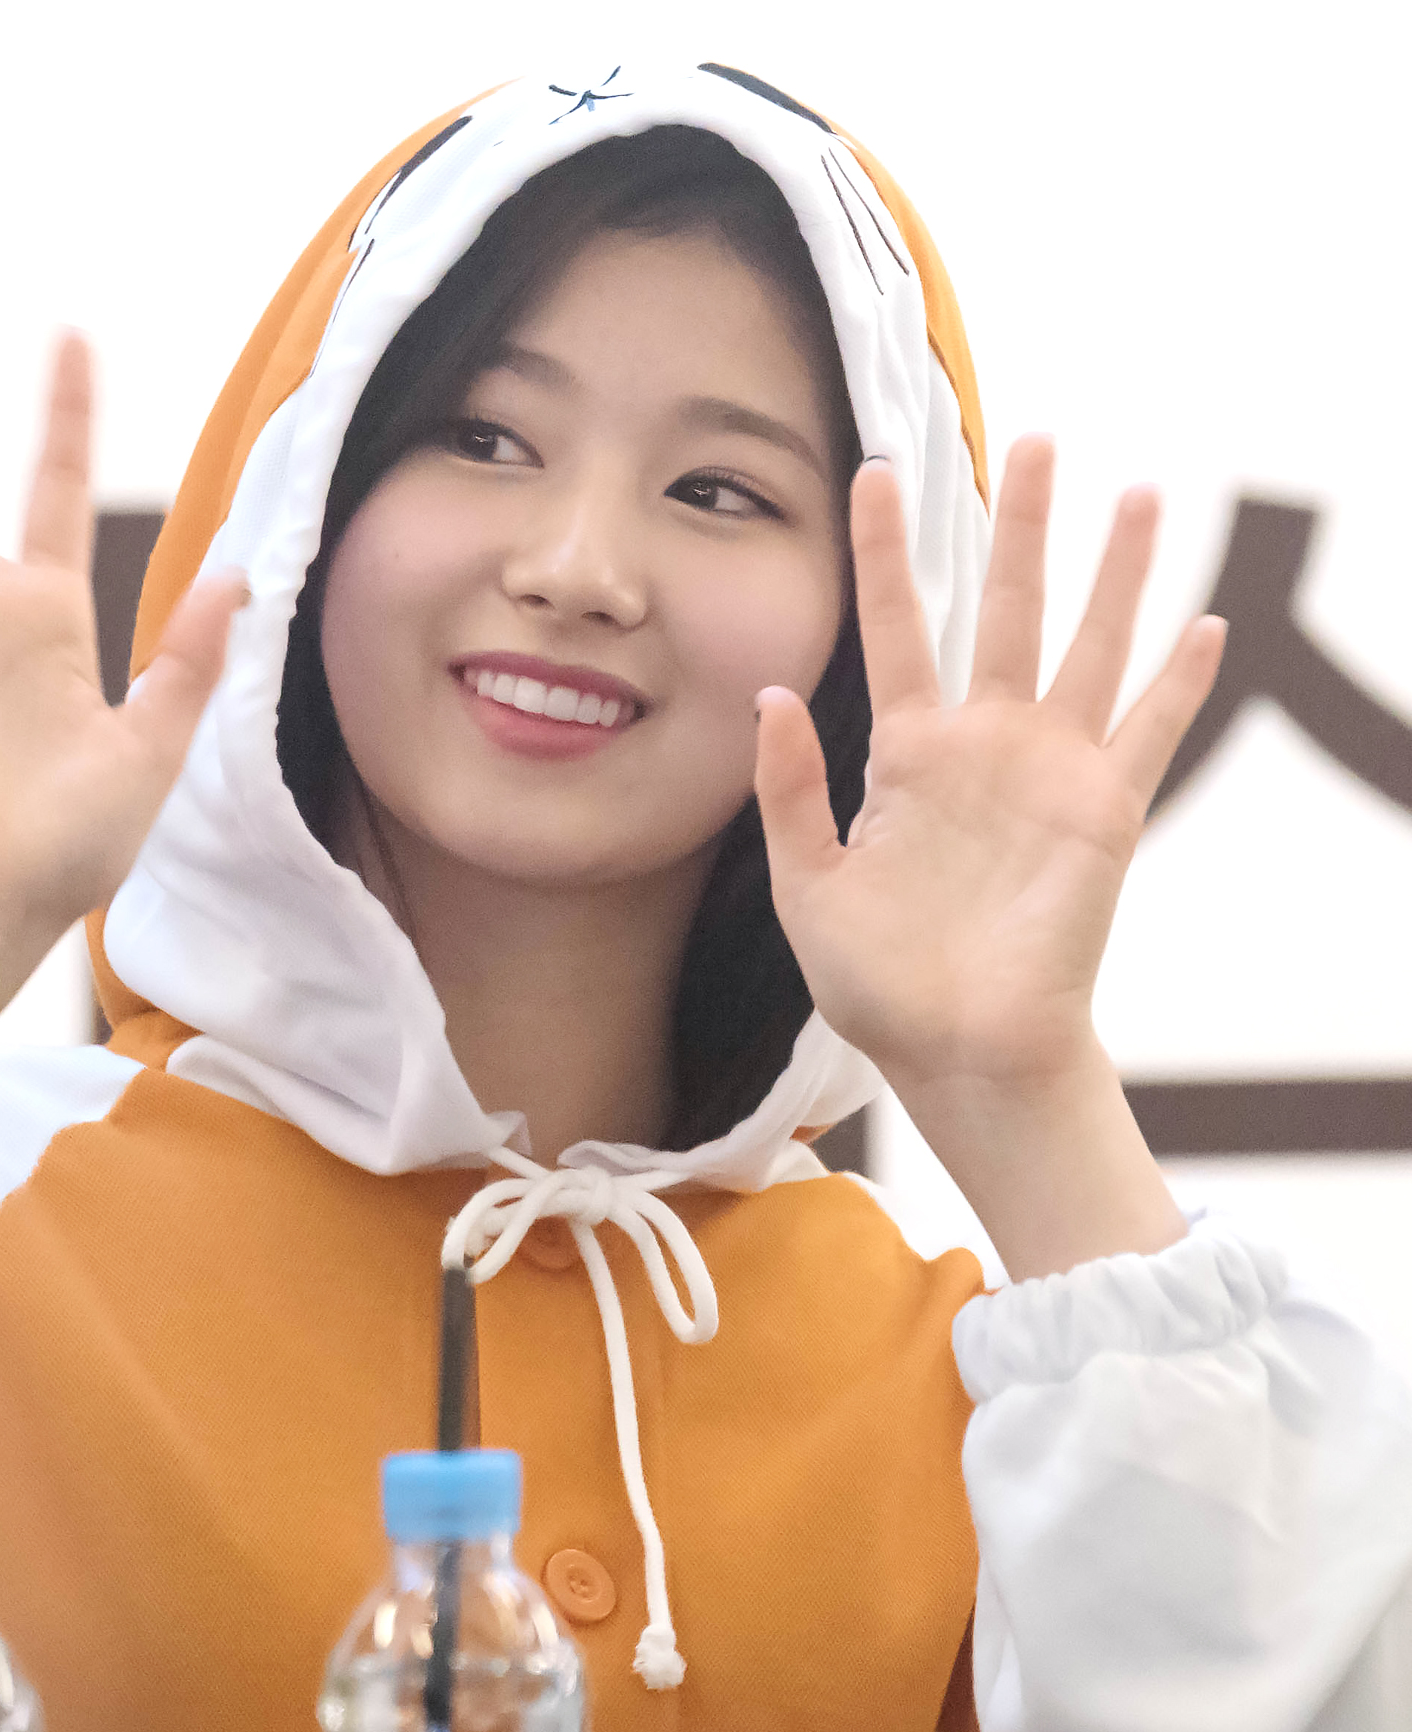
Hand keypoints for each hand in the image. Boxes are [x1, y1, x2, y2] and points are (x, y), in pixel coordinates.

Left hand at [756, 435, 1223, 1093]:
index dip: (885, 553)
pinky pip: (1149, 733)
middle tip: (1039, 439)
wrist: (955, 1049)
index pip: (895, 629)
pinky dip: (1179, 683)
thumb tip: (771, 697)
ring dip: (1116, 574)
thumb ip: (789, 792)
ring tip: (1136, 494)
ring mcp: (1048, 773)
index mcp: (906, 757)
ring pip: (1089, 647)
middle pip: (1005, 610)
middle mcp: (982, 746)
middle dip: (1023, 526)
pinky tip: (1203, 625)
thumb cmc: (877, 981)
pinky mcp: (1104, 812)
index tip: (873, 473)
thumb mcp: (807, 885)